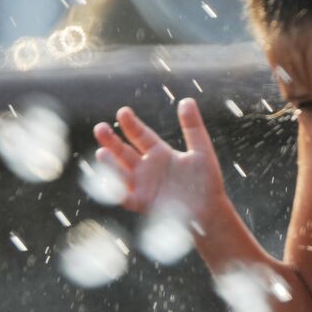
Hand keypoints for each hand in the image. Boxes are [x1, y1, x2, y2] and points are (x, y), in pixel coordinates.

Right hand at [93, 99, 226, 219]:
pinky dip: (115, 190)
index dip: (131, 124)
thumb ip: (193, 128)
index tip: (123, 111)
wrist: (210, 212)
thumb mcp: (201, 151)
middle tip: (100, 128)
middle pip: (124, 151)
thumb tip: (187, 100)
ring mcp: (143, 185)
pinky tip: (107, 181)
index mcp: (160, 153)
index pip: (141, 135)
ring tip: (101, 152)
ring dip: (110, 164)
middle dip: (111, 141)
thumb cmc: (207, 182)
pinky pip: (125, 197)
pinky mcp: (143, 203)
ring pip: (120, 172)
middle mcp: (147, 168)